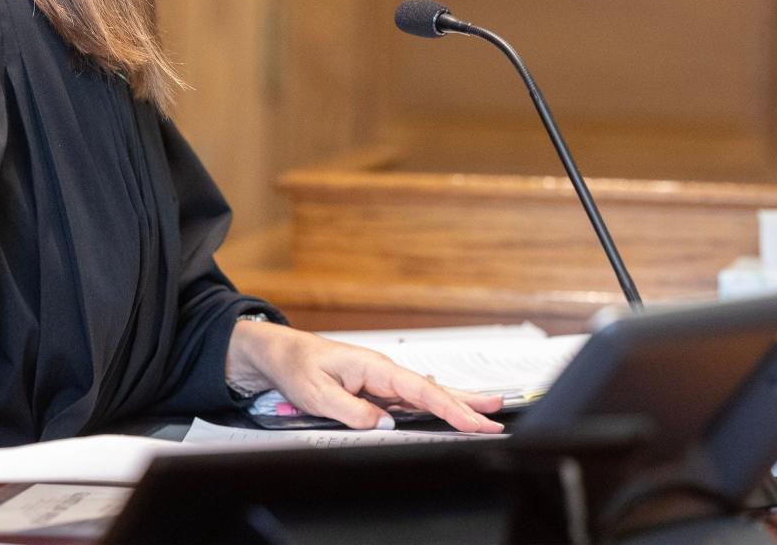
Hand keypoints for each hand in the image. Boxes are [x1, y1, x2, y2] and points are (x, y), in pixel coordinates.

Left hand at [226, 321, 504, 433]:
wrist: (278, 353)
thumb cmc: (296, 366)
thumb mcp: (317, 393)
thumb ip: (352, 410)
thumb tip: (384, 424)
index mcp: (374, 366)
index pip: (420, 391)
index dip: (450, 407)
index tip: (474, 420)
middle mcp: (383, 371)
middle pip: (432, 390)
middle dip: (466, 402)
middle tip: (498, 414)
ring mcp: (380, 380)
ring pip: (425, 395)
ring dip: (455, 404)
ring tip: (487, 412)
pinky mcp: (374, 389)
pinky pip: (409, 401)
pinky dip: (433, 406)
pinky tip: (449, 411)